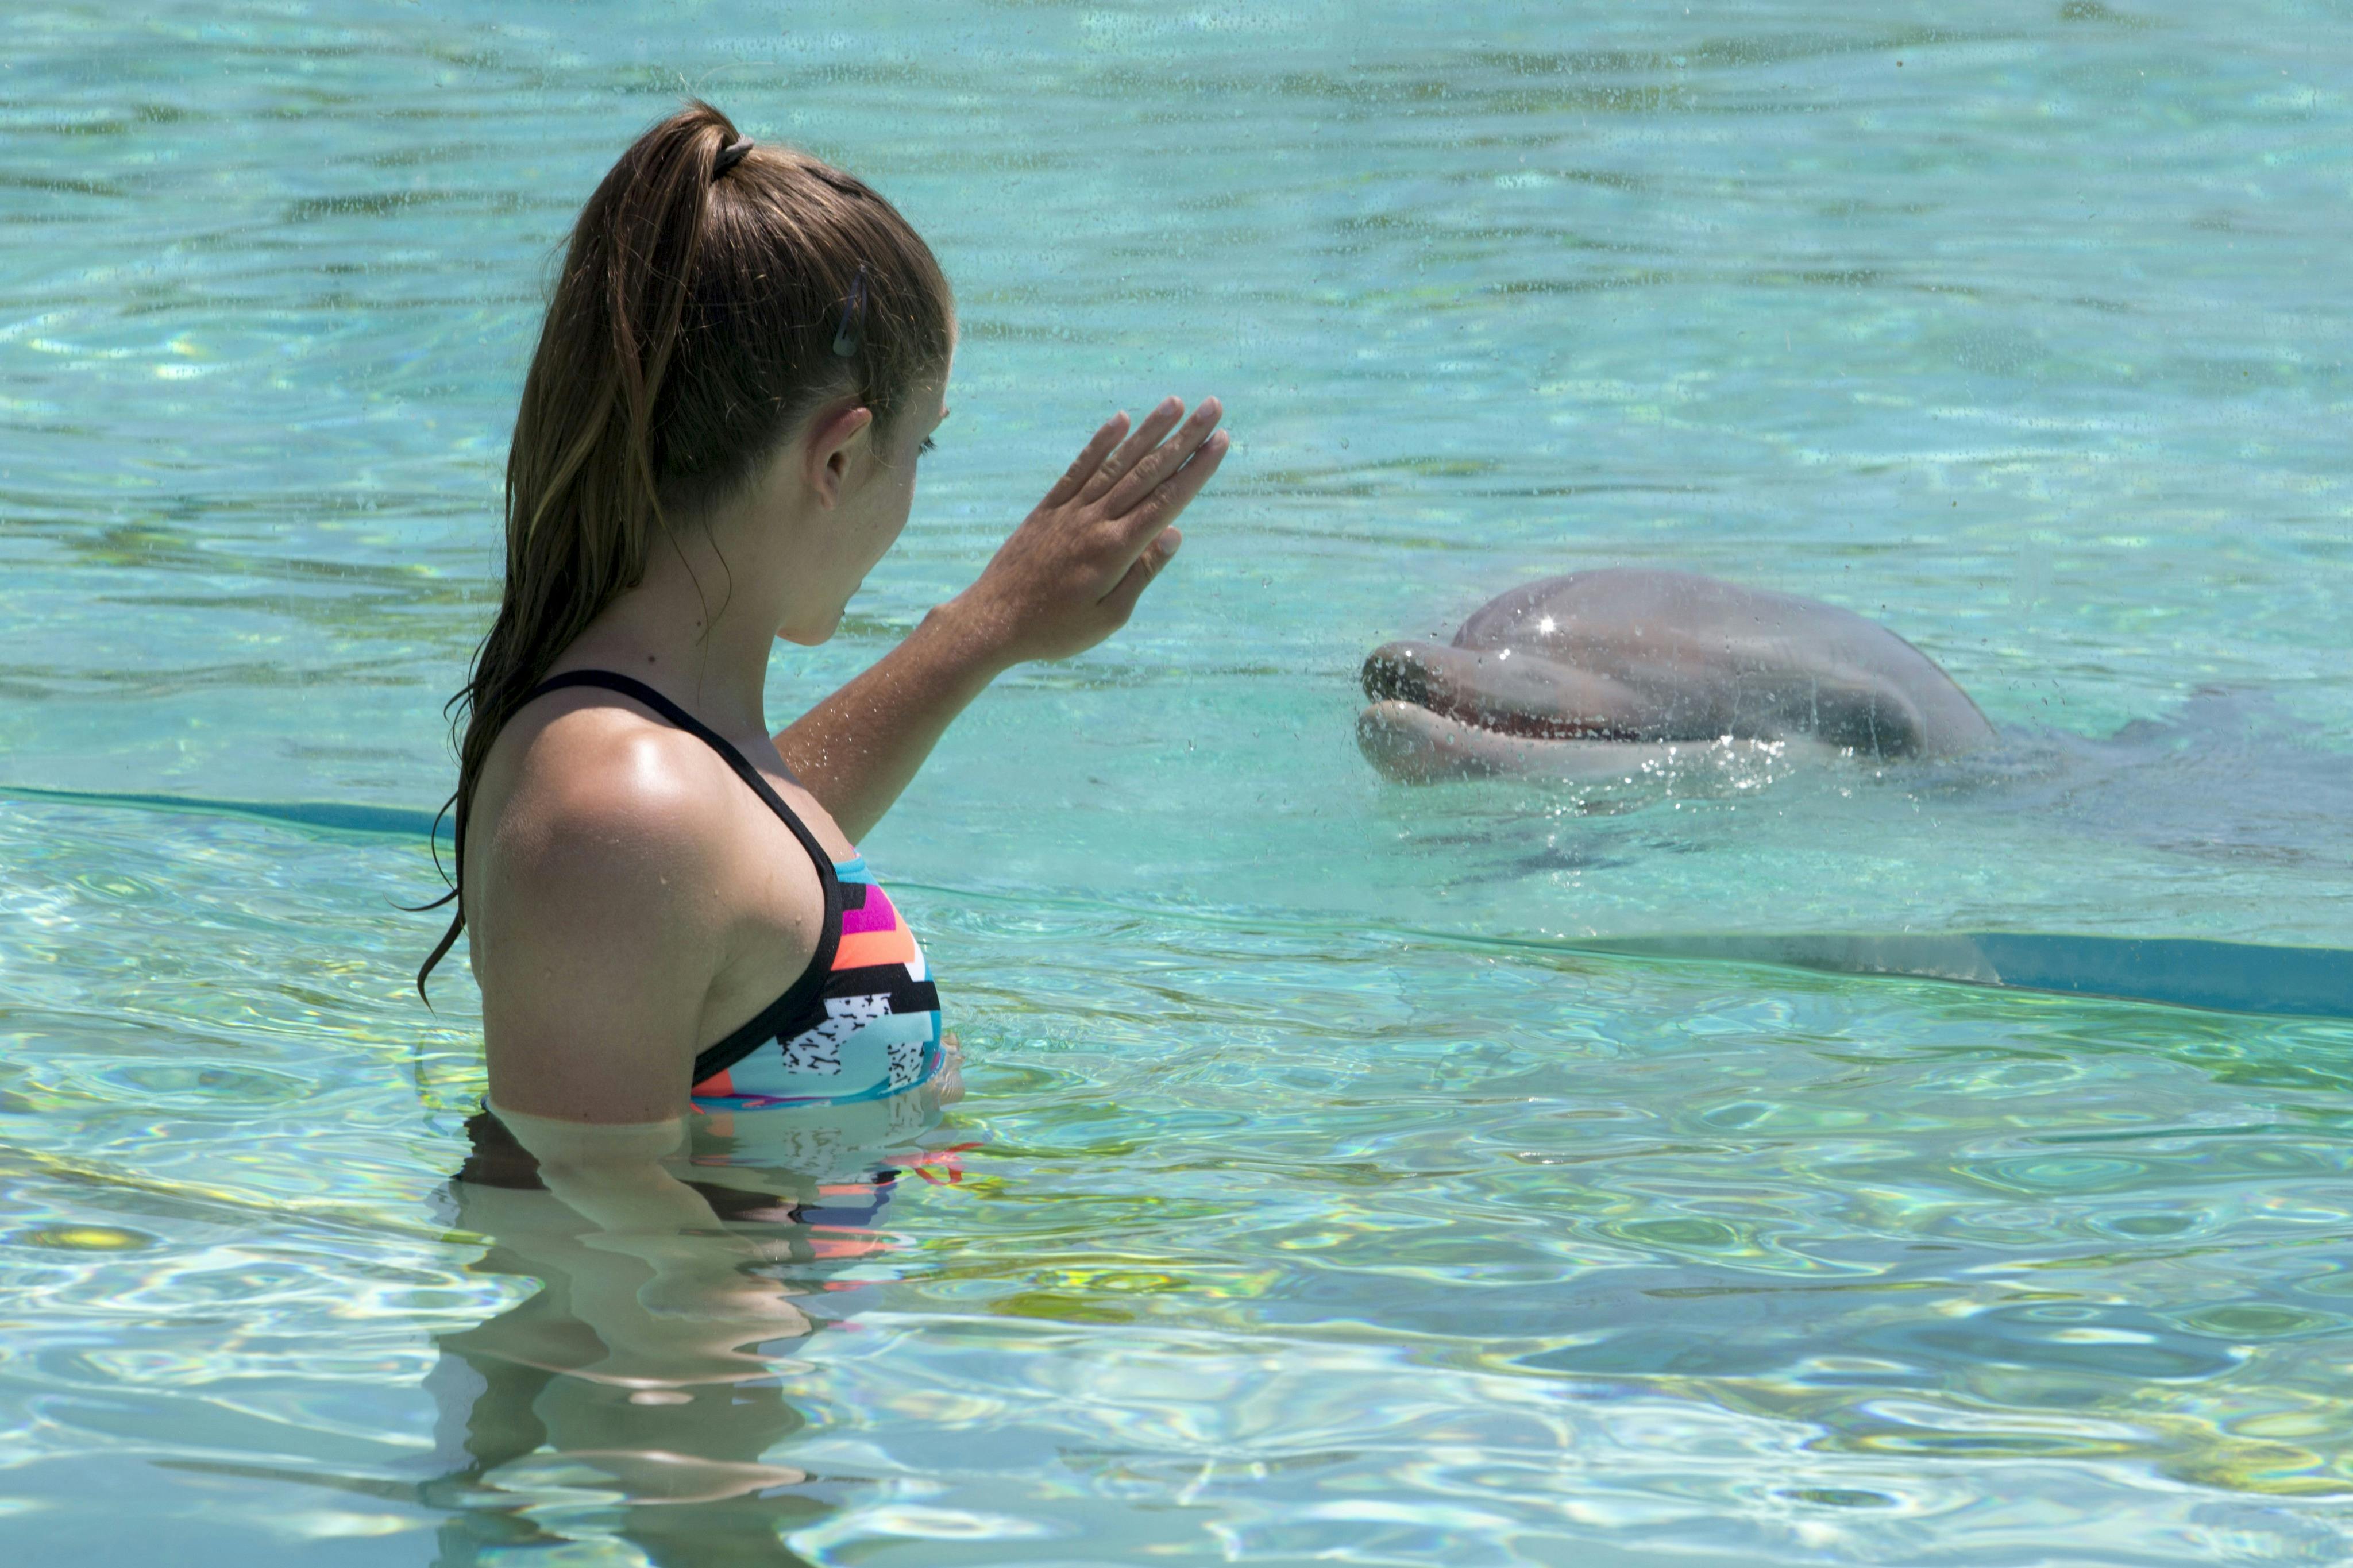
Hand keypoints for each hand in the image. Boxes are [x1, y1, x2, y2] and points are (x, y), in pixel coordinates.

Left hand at [950, 396, 1227, 665]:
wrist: (992, 621)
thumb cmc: (1056, 630)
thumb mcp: (1109, 616)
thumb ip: (1142, 572)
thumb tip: (1175, 534)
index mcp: (1116, 549)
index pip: (1166, 501)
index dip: (1195, 469)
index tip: (1220, 441)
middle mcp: (1095, 521)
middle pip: (1148, 473)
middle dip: (1184, 438)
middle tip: (1213, 408)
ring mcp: (1069, 510)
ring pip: (1117, 463)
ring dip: (1148, 431)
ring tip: (1174, 404)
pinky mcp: (1047, 508)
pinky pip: (1078, 468)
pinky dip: (1100, 443)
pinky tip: (1120, 421)